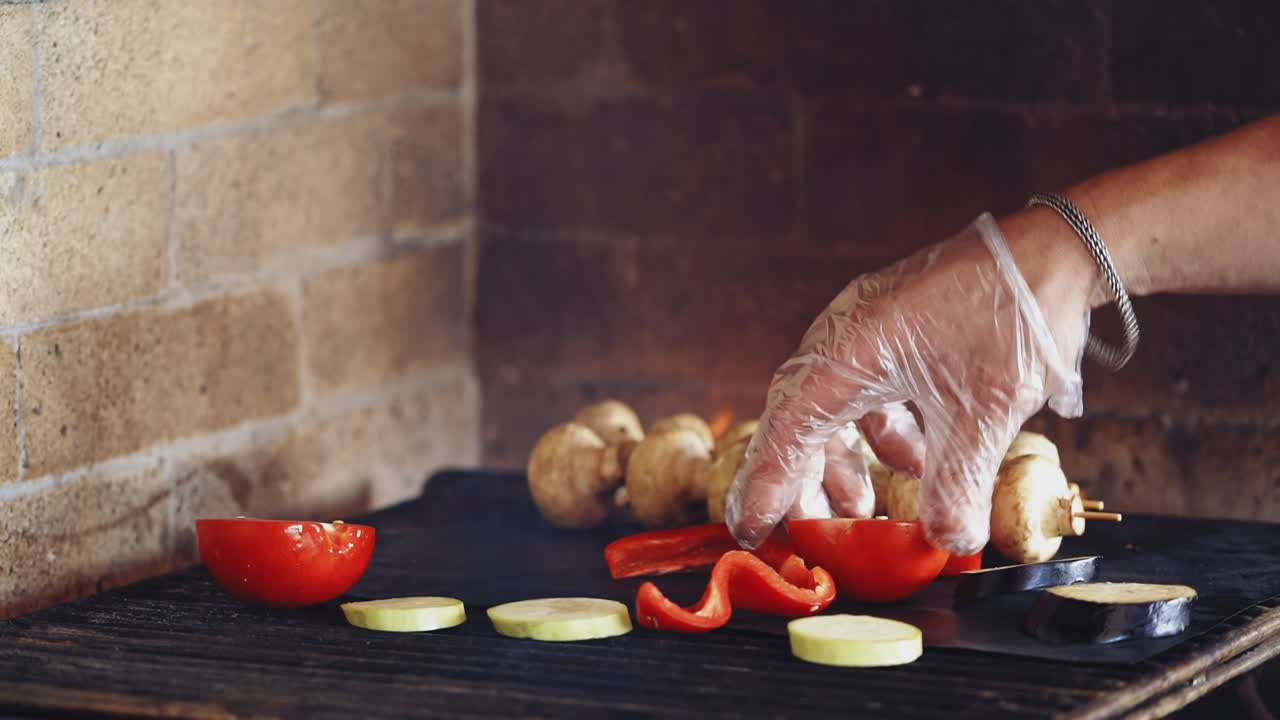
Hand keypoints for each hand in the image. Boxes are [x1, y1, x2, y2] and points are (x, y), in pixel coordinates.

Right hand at [725, 212, 1090, 554]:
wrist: (1056, 251)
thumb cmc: (1013, 318)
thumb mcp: (985, 413)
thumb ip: (957, 485)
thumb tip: (947, 543)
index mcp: (848, 352)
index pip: (788, 430)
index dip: (766, 487)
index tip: (748, 532)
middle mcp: (844, 336)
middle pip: (801, 419)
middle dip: (806, 482)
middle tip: (816, 535)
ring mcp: (868, 329)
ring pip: (834, 408)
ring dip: (846, 462)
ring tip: (865, 507)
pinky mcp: (895, 330)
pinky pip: (868, 391)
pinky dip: (883, 434)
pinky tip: (918, 461)